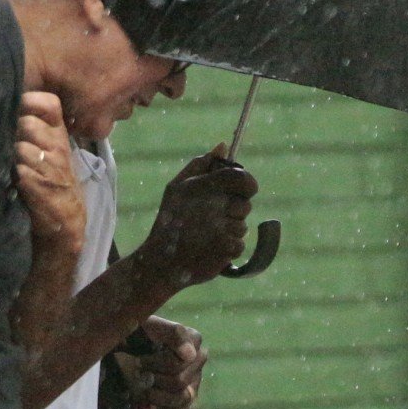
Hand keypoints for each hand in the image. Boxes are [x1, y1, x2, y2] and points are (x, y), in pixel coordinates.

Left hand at [16, 92, 84, 256]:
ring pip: (21, 147)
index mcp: (59, 134)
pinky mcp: (40, 186)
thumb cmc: (52, 180)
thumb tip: (6, 107)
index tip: (19, 109)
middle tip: (13, 144)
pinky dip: (14, 174)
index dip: (31, 101)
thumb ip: (35, 130)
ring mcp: (51, 166)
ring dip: (13, 156)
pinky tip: (17, 181)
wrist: (64, 221)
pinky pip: (20, 170)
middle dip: (15, 131)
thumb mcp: (49, 151)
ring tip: (15, 166)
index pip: (49, 103)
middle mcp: (57, 146)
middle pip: (28, 123)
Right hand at [133, 145, 257, 288]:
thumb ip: (201, 164)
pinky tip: (210, 249)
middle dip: (233, 212)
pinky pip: (240, 244)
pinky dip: (228, 249)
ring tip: (207, 235)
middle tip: (211, 220)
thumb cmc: (169, 221)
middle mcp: (213, 204)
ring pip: (243, 226)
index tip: (242, 191)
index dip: (247, 184)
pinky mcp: (226, 248)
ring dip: (230, 231)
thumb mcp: (177, 187)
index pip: (242, 178)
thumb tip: (223, 146)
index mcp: (203, 186)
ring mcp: (221, 227)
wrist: (160, 263)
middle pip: (245, 205)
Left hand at [133, 317, 205, 408]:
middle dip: (155, 380)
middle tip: (139, 374)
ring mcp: (196, 380)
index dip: (157, 364)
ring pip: (184, 398)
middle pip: (180, 381)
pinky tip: (153, 408)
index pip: (180, 362)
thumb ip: (172, 333)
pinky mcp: (191, 398)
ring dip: (159, 397)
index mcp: (193, 339)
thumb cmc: (138, 334)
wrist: (129, 347)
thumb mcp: (149, 324)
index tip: (139, 360)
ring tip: (144, 391)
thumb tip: (189, 354)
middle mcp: (199, 359)